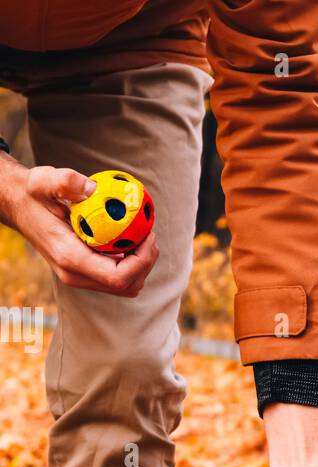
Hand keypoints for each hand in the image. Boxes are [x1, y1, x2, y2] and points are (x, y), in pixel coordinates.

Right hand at [0, 158, 158, 297]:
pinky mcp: (85, 273)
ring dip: (141, 265)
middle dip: (146, 263)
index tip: (148, 235)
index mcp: (70, 258)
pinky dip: (131, 262)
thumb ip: (65, 182)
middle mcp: (75, 275)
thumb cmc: (33, 194)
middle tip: (149, 234)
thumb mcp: (42, 180)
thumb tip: (92, 189)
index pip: (117, 277)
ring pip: (124, 286)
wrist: (19, 207)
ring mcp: (80, 277)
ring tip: (142, 236)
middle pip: (126, 286)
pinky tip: (129, 237)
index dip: (142, 262)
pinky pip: (117, 277)